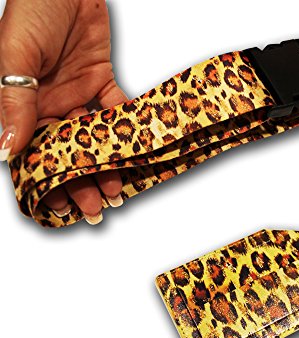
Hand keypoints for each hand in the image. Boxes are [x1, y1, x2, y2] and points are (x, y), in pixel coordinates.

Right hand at [0, 0, 125, 223]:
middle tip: (97, 209)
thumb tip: (6, 150)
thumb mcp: (14, 56)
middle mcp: (51, 104)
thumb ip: (13, 102)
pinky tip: (138, 153)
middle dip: (82, 182)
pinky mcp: (101, 81)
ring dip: (107, 164)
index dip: (48, 181)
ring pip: (95, 138)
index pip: (35, 152)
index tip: (61, 208)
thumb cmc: (32, 8)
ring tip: (118, 191)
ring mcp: (78, 94)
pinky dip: (128, 131)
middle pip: (68, 152)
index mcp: (24, 103)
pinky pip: (117, 111)